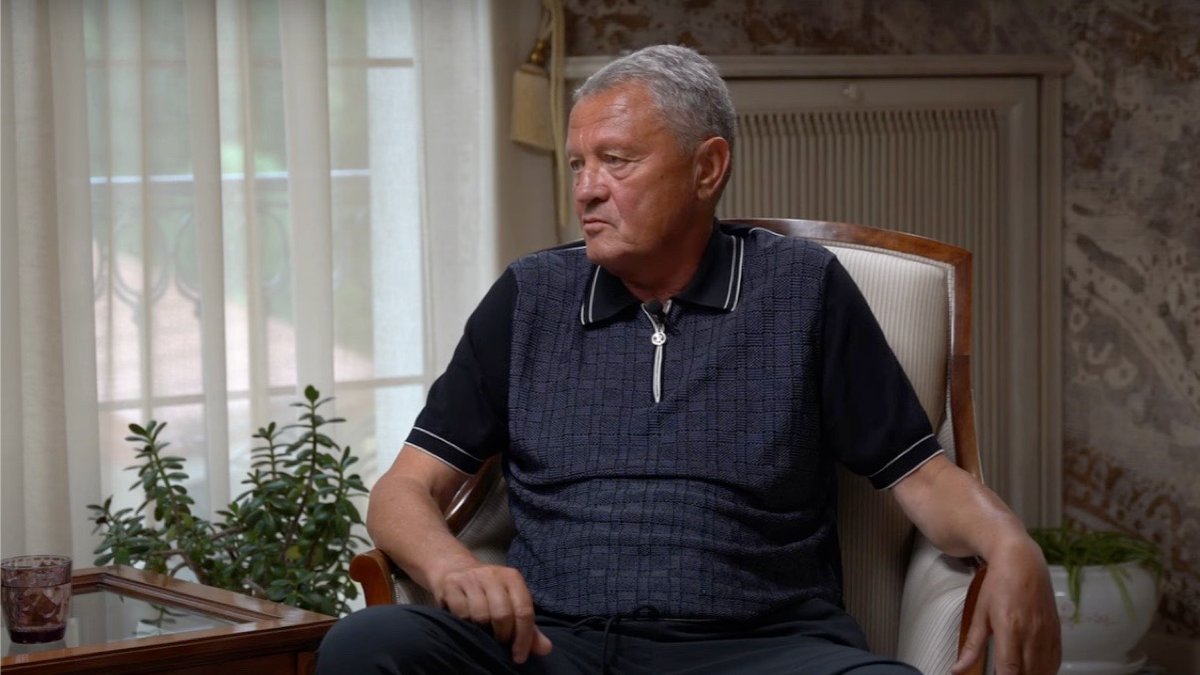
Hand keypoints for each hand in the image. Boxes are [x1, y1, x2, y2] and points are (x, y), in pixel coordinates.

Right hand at [431, 562, 552, 663]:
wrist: (456, 568)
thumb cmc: (489, 592)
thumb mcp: (511, 603)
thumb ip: (529, 628)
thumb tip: (545, 649)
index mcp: (512, 578)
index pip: (524, 611)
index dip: (523, 638)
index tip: (519, 656)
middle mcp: (493, 574)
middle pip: (503, 614)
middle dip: (503, 635)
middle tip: (500, 643)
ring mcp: (471, 578)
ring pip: (481, 616)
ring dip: (483, 631)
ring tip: (483, 631)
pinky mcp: (451, 585)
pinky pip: (461, 614)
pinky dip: (466, 623)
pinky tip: (467, 622)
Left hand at [952, 539, 1060, 674]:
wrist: (1022, 561)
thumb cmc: (998, 585)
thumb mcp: (980, 614)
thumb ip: (972, 646)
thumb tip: (957, 670)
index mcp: (1010, 629)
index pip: (1009, 670)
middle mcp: (1032, 634)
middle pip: (1028, 674)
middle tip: (1004, 674)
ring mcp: (1047, 633)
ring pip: (1043, 670)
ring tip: (1017, 672)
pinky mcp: (1057, 631)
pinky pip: (1055, 661)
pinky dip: (1045, 670)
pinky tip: (1035, 670)